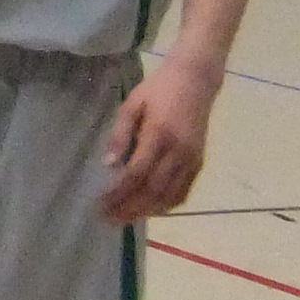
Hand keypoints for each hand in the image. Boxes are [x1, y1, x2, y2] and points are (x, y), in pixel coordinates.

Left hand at [100, 57, 221, 222]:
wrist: (195, 79)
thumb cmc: (158, 89)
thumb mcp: (132, 103)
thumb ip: (120, 134)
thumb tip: (109, 165)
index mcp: (159, 134)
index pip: (136, 173)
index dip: (118, 193)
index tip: (100, 204)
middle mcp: (178, 151)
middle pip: (152, 190)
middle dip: (129, 208)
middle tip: (108, 219)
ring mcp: (192, 158)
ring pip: (169, 195)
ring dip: (147, 211)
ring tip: (125, 219)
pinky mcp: (200, 161)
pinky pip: (184, 191)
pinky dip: (167, 205)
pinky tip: (151, 209)